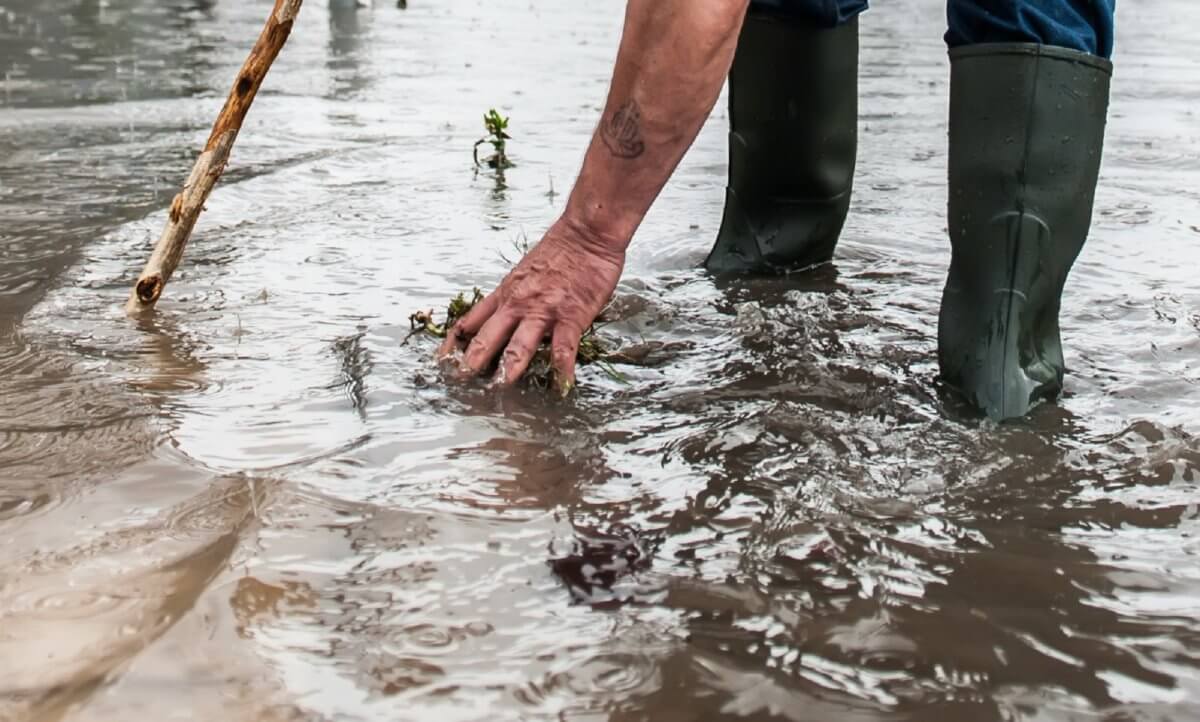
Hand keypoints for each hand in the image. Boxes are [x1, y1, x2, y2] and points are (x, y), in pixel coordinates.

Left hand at [438, 219, 625, 391]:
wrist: (586, 234)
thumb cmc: (560, 251)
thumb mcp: (523, 272)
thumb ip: (512, 296)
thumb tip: (502, 314)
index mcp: (505, 295)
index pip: (470, 321)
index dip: (453, 343)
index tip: (441, 361)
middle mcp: (518, 305)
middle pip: (486, 338)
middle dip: (470, 363)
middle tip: (459, 382)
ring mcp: (543, 312)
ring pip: (518, 346)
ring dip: (507, 370)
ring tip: (499, 389)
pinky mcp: (570, 317)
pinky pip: (563, 349)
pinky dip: (561, 371)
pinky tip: (561, 387)